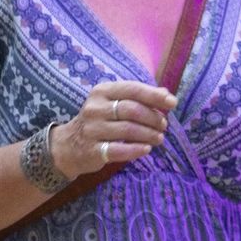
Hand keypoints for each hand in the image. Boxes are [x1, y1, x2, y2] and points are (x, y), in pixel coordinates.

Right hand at [51, 80, 175, 177]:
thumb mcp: (111, 103)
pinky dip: (135, 150)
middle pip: (131, 110)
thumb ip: (137, 97)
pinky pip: (118, 150)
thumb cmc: (97, 121)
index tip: (172, 102)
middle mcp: (95, 108)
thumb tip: (165, 93)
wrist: (67, 146)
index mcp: (102, 92)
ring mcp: (92, 129)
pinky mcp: (92, 150)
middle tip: (164, 126)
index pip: (132, 89)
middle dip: (153, 118)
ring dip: (148, 134)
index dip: (154, 95)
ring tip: (159, 138)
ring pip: (127, 130)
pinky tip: (146, 150)